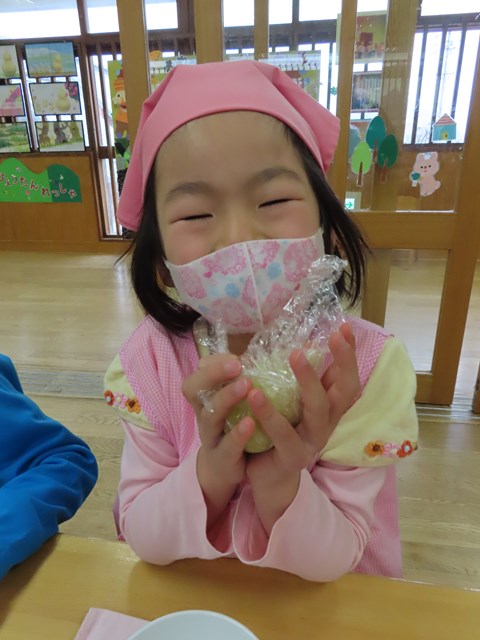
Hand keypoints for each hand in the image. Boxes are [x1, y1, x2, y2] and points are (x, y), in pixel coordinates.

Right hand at [182, 354, 254, 525]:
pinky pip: (227, 446)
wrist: (225, 469)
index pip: (195, 375)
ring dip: (227, 398)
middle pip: (194, 390)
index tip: (235, 358)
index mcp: (203, 399)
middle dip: (214, 375)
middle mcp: (202, 415)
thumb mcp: (230, 402)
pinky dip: (238, 433)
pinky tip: (251, 422)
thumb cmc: (231, 427)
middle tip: (238, 365)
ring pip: (210, 416)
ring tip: (247, 385)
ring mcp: (211, 437)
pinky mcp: (223, 459)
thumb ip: (237, 380)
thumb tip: (255, 353)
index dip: (211, 366)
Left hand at [244, 323, 359, 530]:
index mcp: (329, 410)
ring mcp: (312, 442)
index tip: (345, 326)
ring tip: (294, 354)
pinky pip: (283, 434)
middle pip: (344, 392)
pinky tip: (254, 394)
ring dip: (308, 381)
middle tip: (333, 335)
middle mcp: (327, 424)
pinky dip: (269, 414)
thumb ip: (303, 382)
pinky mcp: (291, 457)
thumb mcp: (294, 405)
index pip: (348, 378)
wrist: (269, 478)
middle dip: (342, 361)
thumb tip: (307, 343)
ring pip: (318, 410)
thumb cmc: (281, 433)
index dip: (349, 354)